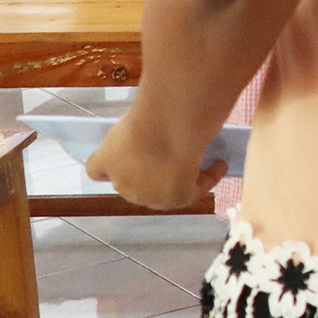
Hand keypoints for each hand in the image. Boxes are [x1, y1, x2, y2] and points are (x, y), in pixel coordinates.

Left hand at [83, 108, 218, 212]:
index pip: (98, 171)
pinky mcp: (177, 199)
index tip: (128, 156)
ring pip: (165, 191)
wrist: (167, 131)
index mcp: (105, 161)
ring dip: (179, 180)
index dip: (112, 167)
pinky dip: (208, 178)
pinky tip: (219, 164)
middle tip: (170, 158)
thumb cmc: (147, 118)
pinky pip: (196, 190)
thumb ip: (135, 130)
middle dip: (150, 176)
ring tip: (199, 163)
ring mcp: (149, 195)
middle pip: (134, 184)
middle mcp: (123, 184)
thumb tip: (156, 130)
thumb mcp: (133, 120)